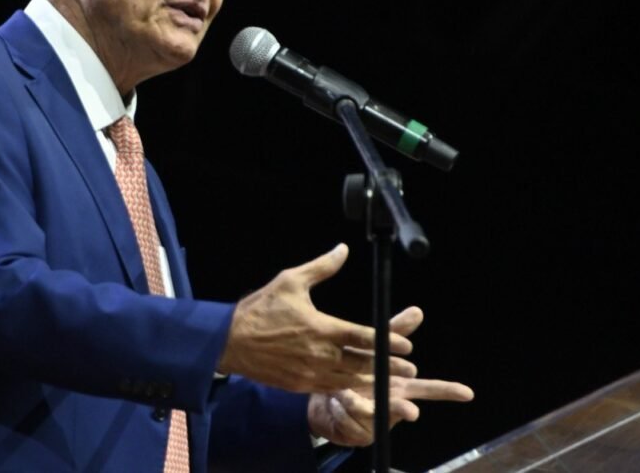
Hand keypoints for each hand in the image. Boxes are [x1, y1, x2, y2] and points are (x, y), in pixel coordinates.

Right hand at [217, 244, 413, 392]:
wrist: (230, 341)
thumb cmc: (261, 308)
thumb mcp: (290, 281)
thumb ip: (322, 267)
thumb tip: (343, 250)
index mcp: (321, 328)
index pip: (363, 337)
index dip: (388, 341)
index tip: (407, 344)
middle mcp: (319, 354)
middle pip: (363, 362)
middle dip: (388, 365)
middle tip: (410, 366)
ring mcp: (310, 373)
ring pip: (350, 379)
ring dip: (373, 380)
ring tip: (392, 380)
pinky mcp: (299, 385)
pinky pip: (331, 388)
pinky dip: (349, 388)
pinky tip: (360, 387)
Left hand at [307, 306, 474, 445]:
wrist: (326, 397)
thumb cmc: (355, 371)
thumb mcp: (372, 349)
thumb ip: (394, 334)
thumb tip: (418, 310)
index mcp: (400, 385)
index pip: (429, 388)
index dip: (449, 390)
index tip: (468, 393)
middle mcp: (393, 405)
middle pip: (404, 408)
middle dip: (403, 408)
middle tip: (411, 411)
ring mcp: (379, 421)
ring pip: (368, 410)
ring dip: (352, 399)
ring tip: (341, 393)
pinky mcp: (361, 434)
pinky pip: (349, 419)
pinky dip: (338, 408)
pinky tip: (334, 403)